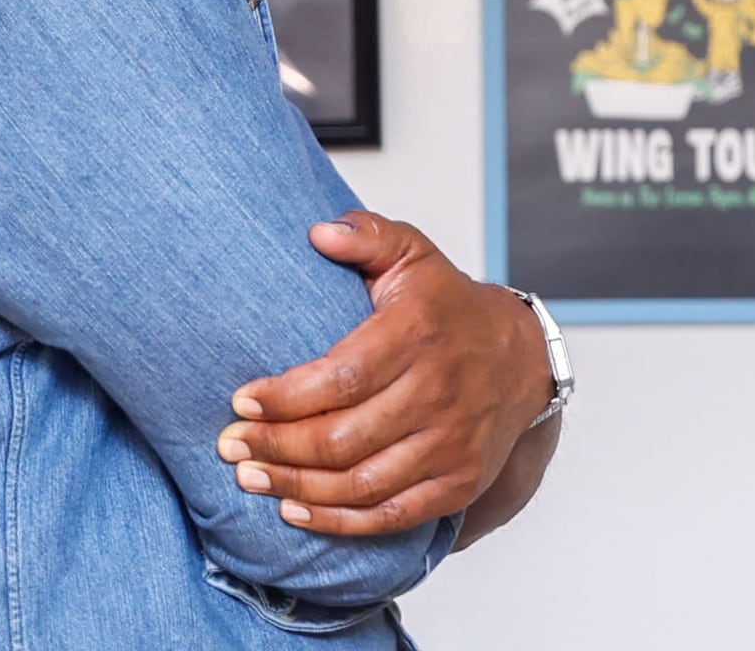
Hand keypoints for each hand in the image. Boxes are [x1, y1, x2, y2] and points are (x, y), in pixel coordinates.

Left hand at [214, 210, 551, 537]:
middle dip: (277, 447)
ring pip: (361, 483)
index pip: (342, 377)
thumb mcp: (414, 255)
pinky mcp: (458, 481)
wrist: (523, 359)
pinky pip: (392, 515)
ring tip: (251, 478)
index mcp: (418, 335)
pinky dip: (340, 521)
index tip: (240, 401)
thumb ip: (368, 236)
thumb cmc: (450, 308)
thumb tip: (320, 232)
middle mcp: (438, 394)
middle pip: (343, 438)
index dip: (286, 397)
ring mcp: (451, 443)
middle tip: (231, 446)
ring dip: (298, 488)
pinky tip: (297, 511)